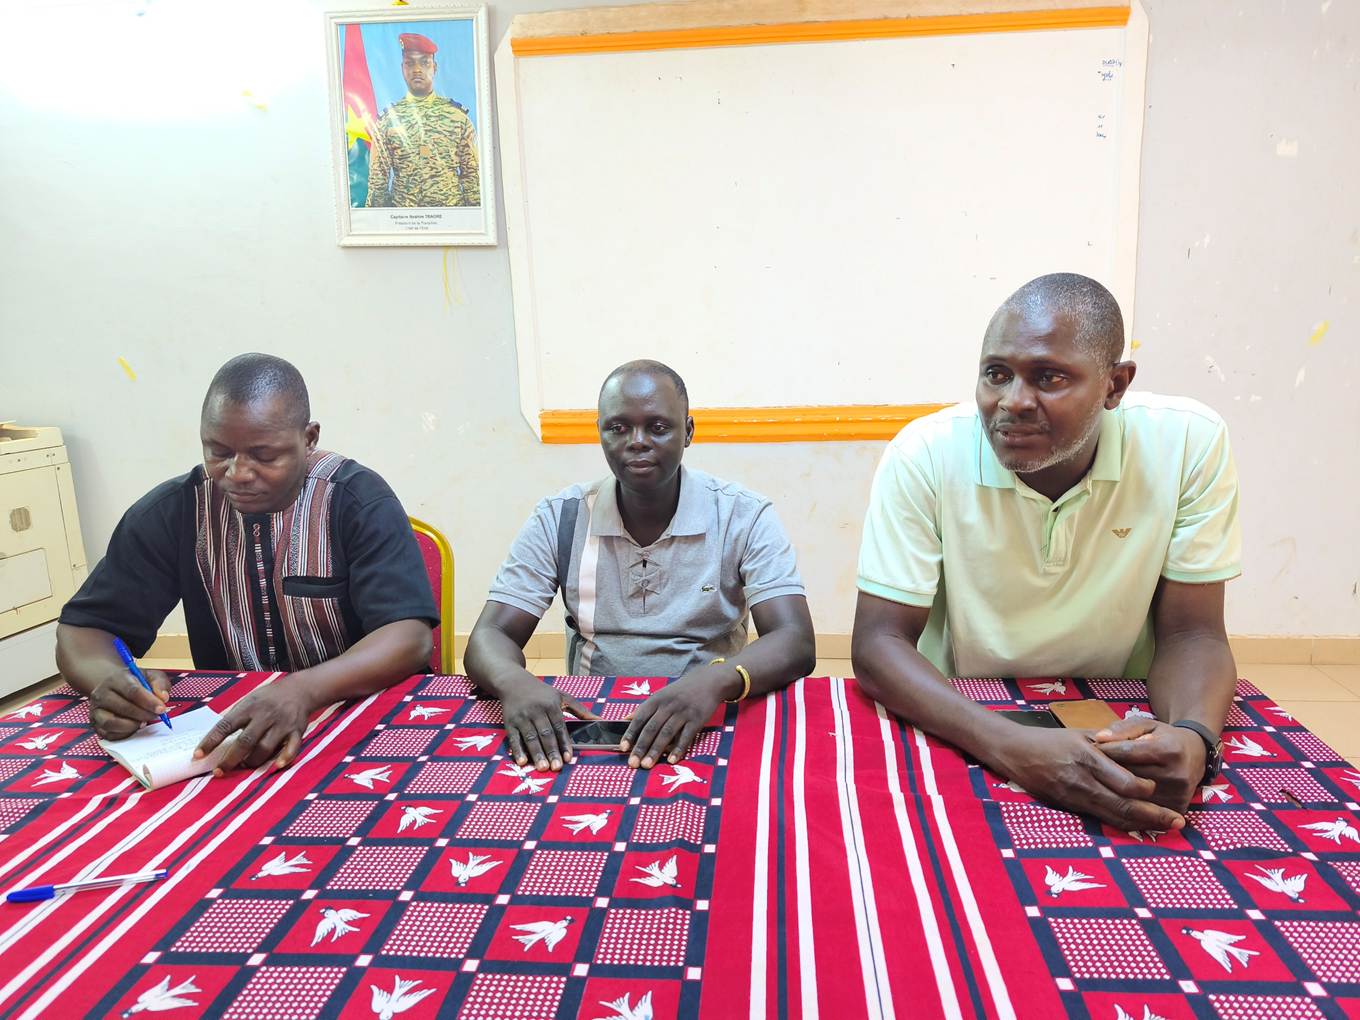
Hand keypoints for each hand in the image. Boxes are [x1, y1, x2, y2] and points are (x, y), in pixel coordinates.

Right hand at [88, 666, 172, 740]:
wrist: (114, 687)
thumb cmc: (135, 682)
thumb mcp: (150, 676)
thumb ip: (159, 683)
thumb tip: (163, 697)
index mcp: (116, 679)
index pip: (132, 691)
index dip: (149, 701)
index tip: (161, 709)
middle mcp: (101, 694)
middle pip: (123, 707)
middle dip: (143, 714)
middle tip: (156, 716)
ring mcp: (96, 710)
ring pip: (111, 723)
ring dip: (132, 726)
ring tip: (144, 722)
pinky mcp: (96, 724)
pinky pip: (109, 734)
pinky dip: (124, 734)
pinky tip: (134, 727)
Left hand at [195, 682, 314, 773]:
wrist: (300, 689)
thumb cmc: (269, 697)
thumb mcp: (249, 700)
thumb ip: (236, 717)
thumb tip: (215, 738)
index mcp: (249, 707)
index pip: (225, 726)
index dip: (210, 741)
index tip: (198, 755)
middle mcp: (265, 716)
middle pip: (245, 742)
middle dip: (230, 759)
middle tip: (218, 772)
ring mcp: (281, 724)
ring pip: (265, 748)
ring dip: (252, 762)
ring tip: (243, 767)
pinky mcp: (296, 731)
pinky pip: (292, 747)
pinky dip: (285, 758)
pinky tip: (277, 766)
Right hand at [500, 672, 596, 771]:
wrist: (515, 683)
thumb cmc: (542, 693)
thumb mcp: (562, 696)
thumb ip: (581, 710)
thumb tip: (600, 720)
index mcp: (551, 705)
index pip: (560, 727)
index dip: (564, 743)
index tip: (569, 758)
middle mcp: (536, 711)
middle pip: (545, 734)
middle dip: (551, 751)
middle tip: (556, 767)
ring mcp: (522, 717)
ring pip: (531, 738)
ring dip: (537, 754)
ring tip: (543, 767)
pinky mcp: (510, 723)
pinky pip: (514, 739)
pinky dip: (517, 750)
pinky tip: (522, 762)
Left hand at [621, 665, 727, 768]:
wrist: (707, 681)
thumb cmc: (680, 692)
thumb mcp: (660, 695)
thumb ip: (644, 709)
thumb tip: (625, 720)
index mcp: (656, 700)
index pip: (640, 718)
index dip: (630, 733)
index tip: (623, 747)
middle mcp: (668, 706)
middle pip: (651, 728)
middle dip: (641, 747)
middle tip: (633, 763)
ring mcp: (683, 712)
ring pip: (666, 733)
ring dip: (655, 750)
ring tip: (647, 765)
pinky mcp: (697, 719)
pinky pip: (686, 736)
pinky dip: (678, 749)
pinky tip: (671, 760)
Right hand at [994, 727, 1186, 831]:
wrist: (1015, 752)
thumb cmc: (1050, 740)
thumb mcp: (1080, 734)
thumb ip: (1110, 743)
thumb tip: (1141, 747)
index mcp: (1088, 758)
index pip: (1125, 782)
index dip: (1146, 791)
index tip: (1159, 791)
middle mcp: (1083, 780)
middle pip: (1124, 805)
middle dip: (1155, 816)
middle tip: (1178, 821)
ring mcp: (1074, 797)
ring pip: (1114, 817)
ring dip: (1142, 824)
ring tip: (1166, 827)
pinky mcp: (1068, 807)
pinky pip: (1100, 818)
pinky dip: (1122, 823)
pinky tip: (1138, 825)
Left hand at [1091, 717, 1206, 813]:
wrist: (1196, 755)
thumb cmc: (1163, 737)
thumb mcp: (1146, 725)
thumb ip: (1122, 729)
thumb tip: (1099, 738)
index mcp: (1168, 750)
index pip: (1127, 752)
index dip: (1106, 750)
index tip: (1090, 748)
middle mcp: (1176, 774)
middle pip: (1129, 776)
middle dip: (1108, 770)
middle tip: (1091, 766)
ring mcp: (1178, 793)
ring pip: (1134, 795)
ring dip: (1116, 788)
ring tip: (1103, 778)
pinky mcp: (1177, 807)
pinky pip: (1145, 808)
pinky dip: (1129, 800)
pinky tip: (1118, 792)